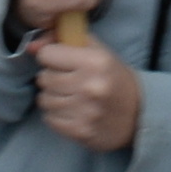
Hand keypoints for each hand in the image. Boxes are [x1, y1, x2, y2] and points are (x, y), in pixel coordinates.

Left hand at [29, 31, 141, 150]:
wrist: (139, 113)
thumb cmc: (113, 77)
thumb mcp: (96, 51)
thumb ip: (63, 40)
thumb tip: (31, 46)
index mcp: (95, 61)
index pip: (47, 55)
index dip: (52, 57)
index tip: (60, 62)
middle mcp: (90, 86)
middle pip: (44, 78)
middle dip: (51, 78)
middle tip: (66, 81)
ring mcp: (85, 111)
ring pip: (44, 99)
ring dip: (52, 97)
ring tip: (69, 96)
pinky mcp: (81, 131)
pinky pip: (49, 119)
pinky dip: (56, 115)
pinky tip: (70, 111)